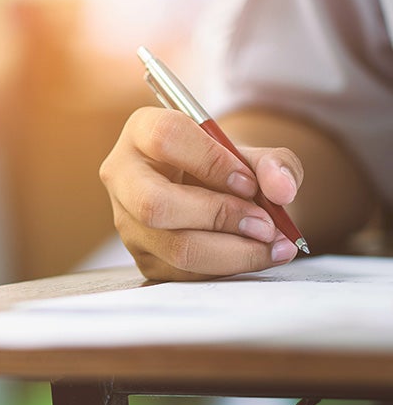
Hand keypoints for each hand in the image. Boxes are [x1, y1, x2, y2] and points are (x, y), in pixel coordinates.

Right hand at [99, 107, 302, 280]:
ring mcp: (127, 220)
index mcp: (143, 130)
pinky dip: (228, 268)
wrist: (208, 192)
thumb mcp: (249, 154)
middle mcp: (123, 175)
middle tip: (265, 223)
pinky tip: (256, 254)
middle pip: (155, 204)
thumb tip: (282, 190)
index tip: (248, 182)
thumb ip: (273, 164)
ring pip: (174, 247)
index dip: (211, 161)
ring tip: (273, 244)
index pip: (165, 138)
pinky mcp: (142, 256)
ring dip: (233, 251)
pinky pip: (185, 274)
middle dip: (219, 217)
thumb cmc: (224, 167)